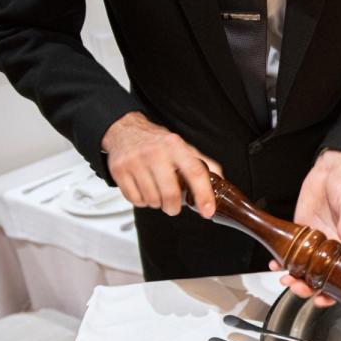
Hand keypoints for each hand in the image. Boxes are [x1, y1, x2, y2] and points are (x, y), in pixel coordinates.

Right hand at [102, 111, 222, 217]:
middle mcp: (155, 153)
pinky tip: (144, 191)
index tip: (207, 211)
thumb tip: (221, 179)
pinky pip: (135, 200)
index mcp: (175, 146)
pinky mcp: (120, 171)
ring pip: (152, 199)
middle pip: (170, 193)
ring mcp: (136, 162)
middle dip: (174, 207)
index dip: (203, 195)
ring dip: (157, 204)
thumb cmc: (156, 142)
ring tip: (157, 193)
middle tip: (173, 207)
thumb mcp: (182, 147)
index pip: (194, 173)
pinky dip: (142, 202)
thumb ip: (202, 163)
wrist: (125, 130)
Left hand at [269, 150, 340, 306]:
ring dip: (294, 278)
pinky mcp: (301, 233)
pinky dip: (281, 261)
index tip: (323, 299)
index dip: (334, 292)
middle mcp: (331, 247)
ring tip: (284, 279)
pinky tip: (274, 264)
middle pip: (321, 277)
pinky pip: (290, 252)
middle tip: (297, 287)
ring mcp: (315, 242)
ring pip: (304, 269)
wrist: (329, 168)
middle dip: (309, 287)